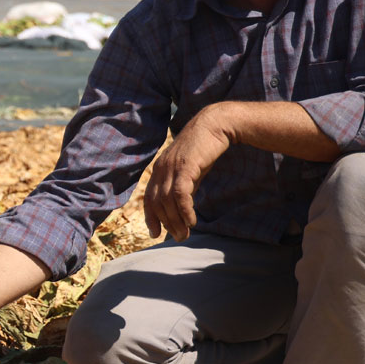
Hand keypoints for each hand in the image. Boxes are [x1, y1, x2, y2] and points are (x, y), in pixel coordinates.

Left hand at [145, 107, 230, 241]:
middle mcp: (161, 169)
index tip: (155, 233)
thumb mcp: (189, 170)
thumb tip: (181, 207)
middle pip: (157, 203)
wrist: (215, 125)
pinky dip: (184, 210)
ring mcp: (172, 167)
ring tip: (185, 234)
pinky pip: (180, 193)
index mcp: (159, 170)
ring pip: (167, 201)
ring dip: (176, 221)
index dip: (150, 217)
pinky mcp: (185, 166)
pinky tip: (191, 221)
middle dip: (166, 223)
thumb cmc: (203, 149)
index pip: (149, 198)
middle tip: (178, 238)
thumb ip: (183, 186)